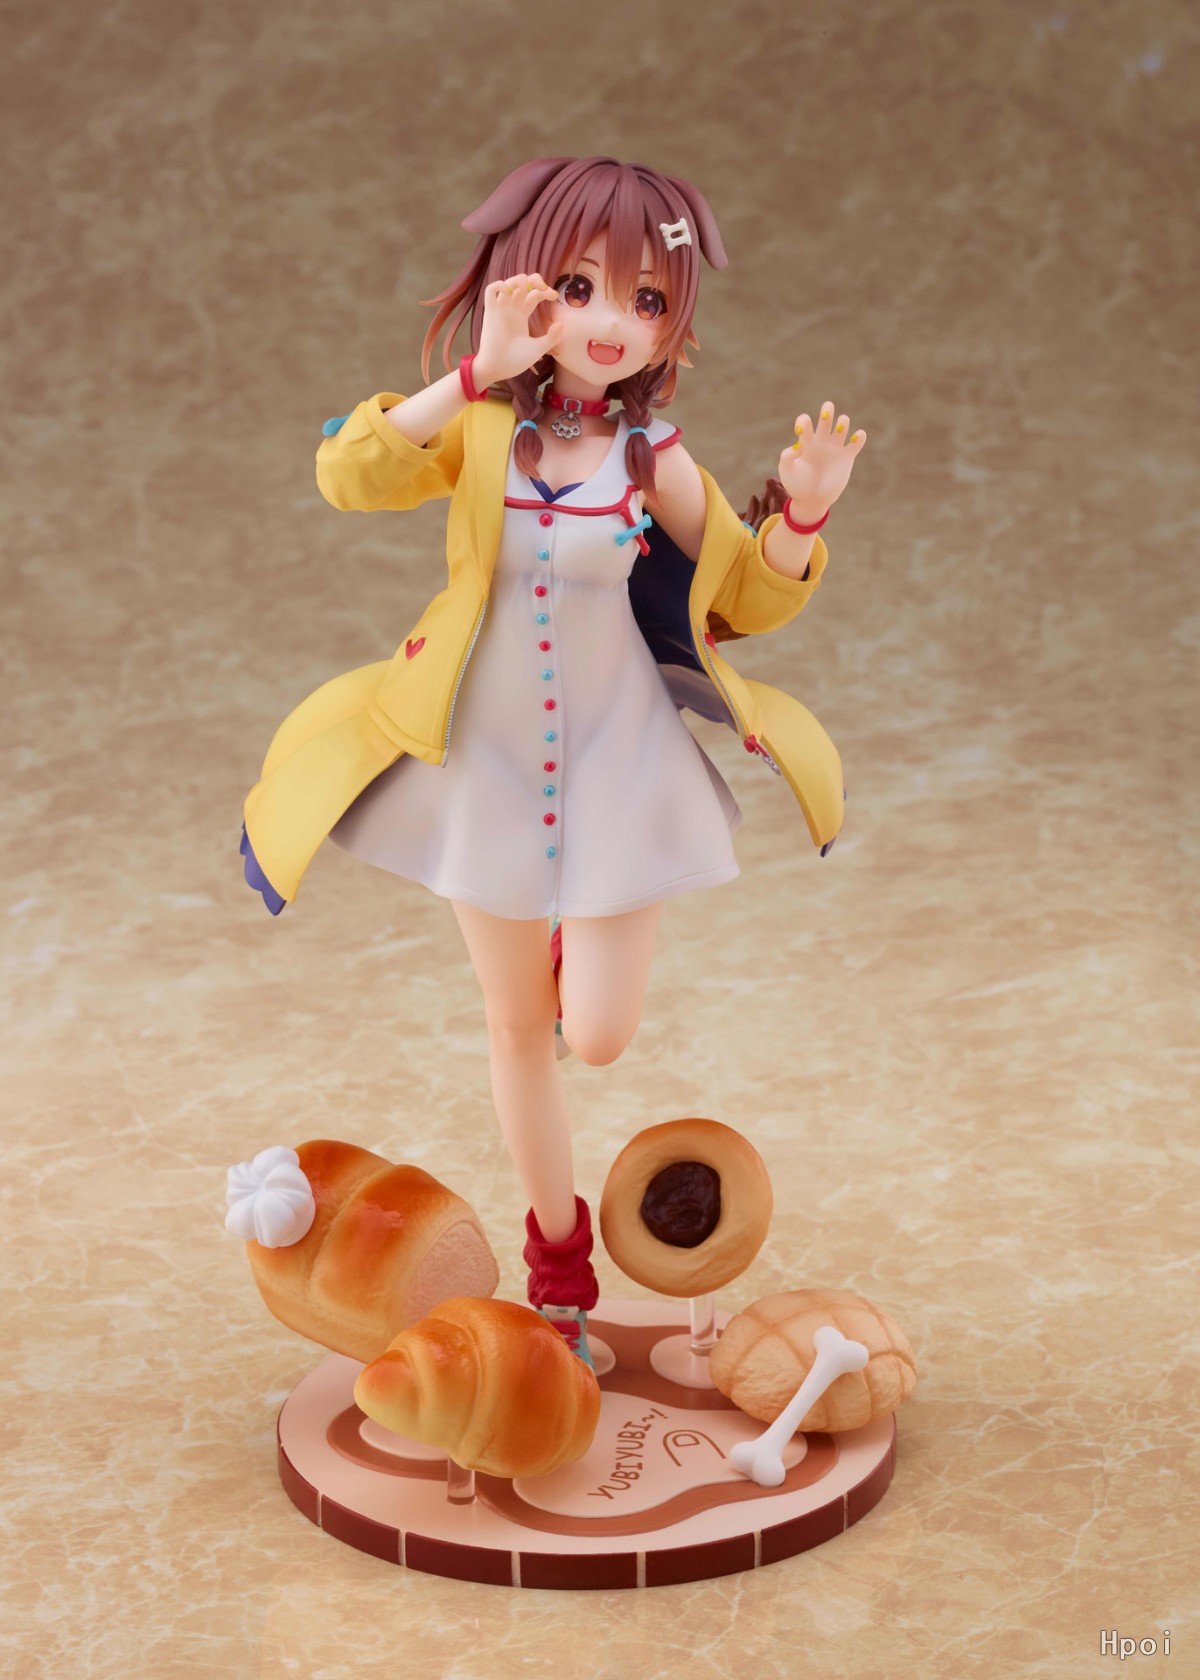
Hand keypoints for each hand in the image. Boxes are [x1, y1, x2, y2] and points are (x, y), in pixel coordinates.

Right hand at [473, 273, 563, 386]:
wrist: (499, 369)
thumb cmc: (516, 361)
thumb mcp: (538, 349)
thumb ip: (551, 338)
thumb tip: (561, 324)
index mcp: (522, 315)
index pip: (534, 293)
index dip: (545, 290)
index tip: (554, 296)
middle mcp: (512, 309)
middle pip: (522, 283)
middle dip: (534, 279)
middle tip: (542, 288)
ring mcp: (501, 309)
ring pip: (508, 283)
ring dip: (518, 280)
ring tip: (526, 288)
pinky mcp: (490, 312)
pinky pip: (491, 290)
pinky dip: (499, 285)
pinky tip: (509, 292)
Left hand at [777, 400, 866, 519]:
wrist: (811, 501)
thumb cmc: (796, 485)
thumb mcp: (787, 470)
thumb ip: (787, 456)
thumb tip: (800, 446)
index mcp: (805, 441)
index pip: (805, 421)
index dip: (804, 421)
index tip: (801, 431)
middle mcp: (821, 441)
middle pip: (826, 418)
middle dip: (827, 410)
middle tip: (827, 410)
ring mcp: (834, 448)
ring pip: (842, 426)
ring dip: (843, 422)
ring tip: (840, 427)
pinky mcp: (846, 458)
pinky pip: (856, 443)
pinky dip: (859, 437)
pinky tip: (857, 436)